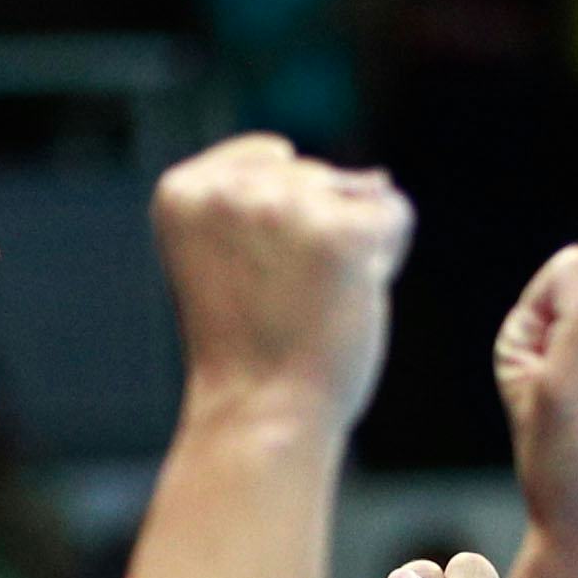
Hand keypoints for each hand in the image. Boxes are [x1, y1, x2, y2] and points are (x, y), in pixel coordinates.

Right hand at [153, 134, 408, 427]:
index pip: (270, 161)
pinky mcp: (341, 232)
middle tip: (283, 300)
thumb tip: (377, 177)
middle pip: (315, 175)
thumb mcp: (225, 254)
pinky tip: (348, 297)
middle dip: (316, 230)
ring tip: (313, 299)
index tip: (247, 279)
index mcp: (183, 192)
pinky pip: (394, 213)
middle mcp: (228, 191)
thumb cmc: (246, 348)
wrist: (260, 416)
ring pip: (357, 190)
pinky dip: (385, 258)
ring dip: (351, 244)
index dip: (276, 222)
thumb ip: (269, 200)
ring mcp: (285, 208)